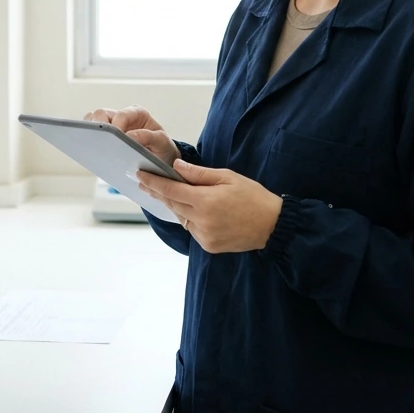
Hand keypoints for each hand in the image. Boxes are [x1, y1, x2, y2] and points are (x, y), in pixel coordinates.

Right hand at [84, 105, 180, 165]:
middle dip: (98, 126)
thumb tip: (129, 136)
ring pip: (92, 120)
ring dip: (90, 132)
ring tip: (93, 146)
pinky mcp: (104, 135)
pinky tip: (91, 151)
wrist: (159, 158)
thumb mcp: (161, 142)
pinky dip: (89, 139)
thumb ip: (149, 137)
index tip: (116, 141)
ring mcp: (111, 124)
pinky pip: (90, 133)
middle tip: (100, 143)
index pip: (121, 115)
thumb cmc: (161, 148)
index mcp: (137, 113)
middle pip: (101, 113)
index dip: (116, 127)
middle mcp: (122, 116)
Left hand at [137, 160, 283, 253]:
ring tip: (164, 193)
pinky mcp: (209, 245)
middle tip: (144, 182)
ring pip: (181, 217)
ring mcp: (204, 236)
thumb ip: (199, 174)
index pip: (172, 190)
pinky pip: (192, 229)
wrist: (272, 225)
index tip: (140, 175)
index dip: (154, 182)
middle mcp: (202, 221)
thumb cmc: (253, 197)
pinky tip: (189, 209)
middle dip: (158, 192)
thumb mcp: (228, 177)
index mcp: (206, 201)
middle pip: (172, 204)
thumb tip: (177, 166)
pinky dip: (188, 218)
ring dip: (173, 205)